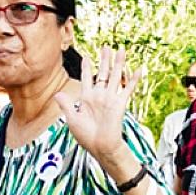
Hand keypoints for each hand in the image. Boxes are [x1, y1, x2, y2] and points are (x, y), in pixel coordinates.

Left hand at [54, 48, 140, 166]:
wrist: (100, 147)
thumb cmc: (86, 137)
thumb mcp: (72, 119)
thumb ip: (66, 105)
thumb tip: (57, 94)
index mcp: (87, 98)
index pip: (87, 78)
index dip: (86, 68)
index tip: (86, 57)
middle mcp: (99, 95)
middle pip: (103, 73)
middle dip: (104, 60)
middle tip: (106, 47)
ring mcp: (110, 98)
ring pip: (115, 76)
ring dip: (118, 63)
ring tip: (121, 50)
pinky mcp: (119, 103)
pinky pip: (127, 89)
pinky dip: (133, 79)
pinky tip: (138, 69)